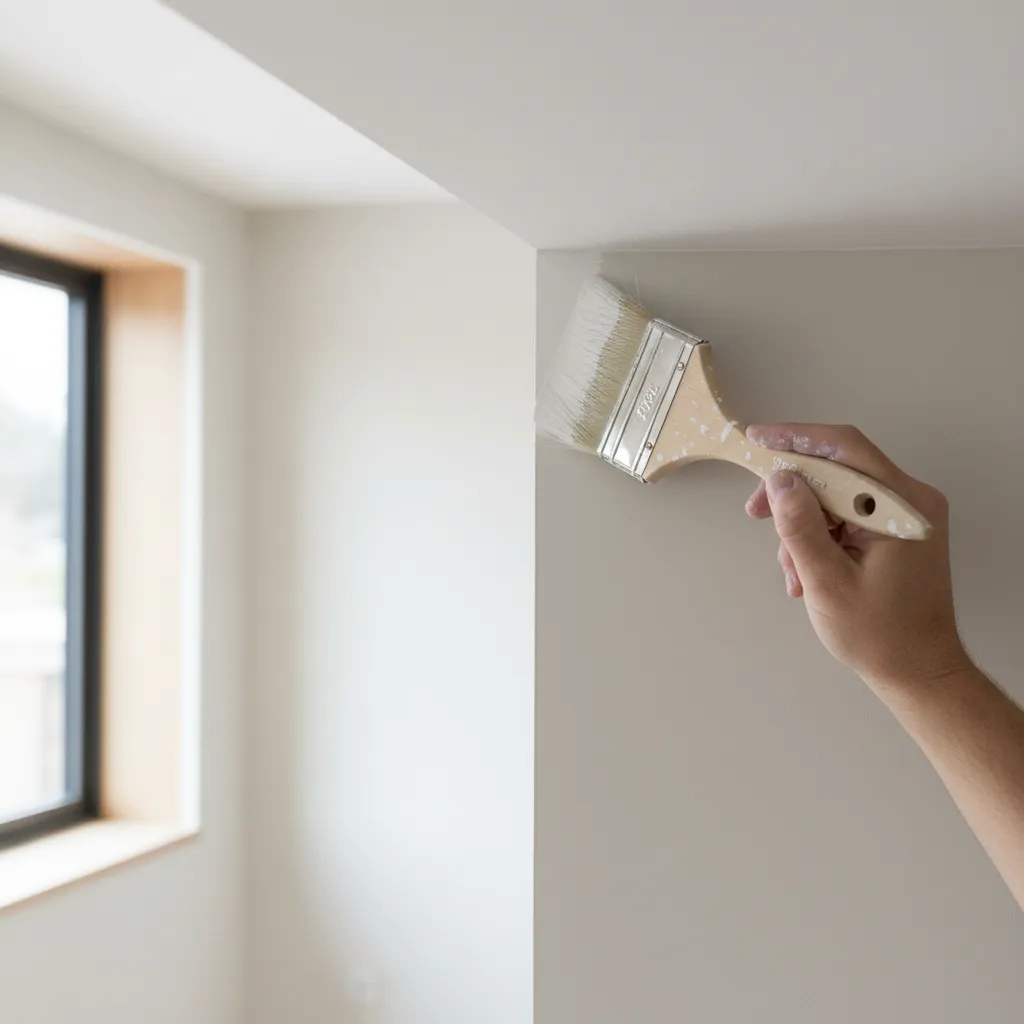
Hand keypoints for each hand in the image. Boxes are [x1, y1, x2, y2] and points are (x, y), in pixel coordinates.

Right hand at [744, 423, 970, 691]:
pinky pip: (845, 517)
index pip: (844, 449)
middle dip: (791, 492)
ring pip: (835, 497)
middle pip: (836, 471)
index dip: (795, 438)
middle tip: (756, 513)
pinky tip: (807, 573)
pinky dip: (820, 537)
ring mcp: (903, 516)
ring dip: (803, 525)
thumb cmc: (880, 635)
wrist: (919, 672)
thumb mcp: (827, 581)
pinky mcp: (895, 532)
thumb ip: (800, 526)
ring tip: (793, 572)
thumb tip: (779, 480)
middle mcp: (909, 501)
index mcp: (901, 506)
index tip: (756, 439)